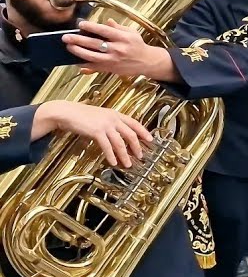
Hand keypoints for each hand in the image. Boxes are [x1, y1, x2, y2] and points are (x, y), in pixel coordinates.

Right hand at [37, 100, 151, 168]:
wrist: (67, 112)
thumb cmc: (81, 115)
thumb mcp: (100, 116)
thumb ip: (110, 123)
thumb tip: (118, 135)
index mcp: (115, 114)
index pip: (134, 123)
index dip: (143, 131)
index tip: (150, 139)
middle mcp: (113, 118)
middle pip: (130, 134)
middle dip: (137, 146)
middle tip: (140, 156)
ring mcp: (105, 125)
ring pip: (120, 142)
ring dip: (124, 155)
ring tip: (128, 164)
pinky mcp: (96, 132)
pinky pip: (107, 146)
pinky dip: (111, 155)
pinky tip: (113, 162)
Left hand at [65, 20, 177, 81]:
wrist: (147, 61)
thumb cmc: (138, 45)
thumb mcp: (131, 32)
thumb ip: (118, 27)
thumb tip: (106, 21)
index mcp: (123, 38)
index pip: (105, 31)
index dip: (91, 27)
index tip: (81, 24)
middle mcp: (118, 49)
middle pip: (95, 44)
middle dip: (79, 40)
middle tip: (67, 37)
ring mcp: (113, 60)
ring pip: (92, 56)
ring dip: (78, 51)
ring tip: (69, 46)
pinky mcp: (110, 68)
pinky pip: (94, 67)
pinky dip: (84, 64)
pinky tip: (75, 60)